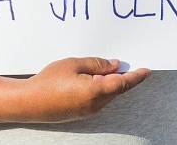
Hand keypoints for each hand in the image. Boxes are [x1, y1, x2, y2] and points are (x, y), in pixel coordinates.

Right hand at [24, 57, 149, 122]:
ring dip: (113, 84)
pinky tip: (98, 80)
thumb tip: (115, 66)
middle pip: (117, 90)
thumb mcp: (73, 64)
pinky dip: (104, 89)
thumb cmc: (49, 80)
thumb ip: (96, 64)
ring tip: (113, 69)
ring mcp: (89, 111)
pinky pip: (99, 99)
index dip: (136, 76)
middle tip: (132, 65)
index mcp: (96, 90)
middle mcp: (96, 104)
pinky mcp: (82, 113)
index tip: (147, 70)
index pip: (123, 83)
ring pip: (108, 95)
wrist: (30, 102)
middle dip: (126, 78)